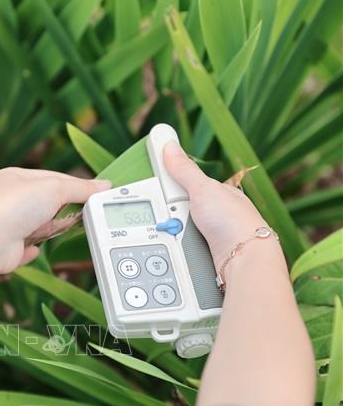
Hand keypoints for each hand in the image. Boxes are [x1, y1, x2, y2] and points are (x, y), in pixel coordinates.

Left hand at [0, 167, 110, 273]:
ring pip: (37, 226)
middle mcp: (9, 201)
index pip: (52, 178)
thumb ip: (81, 188)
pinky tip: (36, 249)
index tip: (95, 192)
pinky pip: (24, 248)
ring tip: (56, 228)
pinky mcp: (7, 249)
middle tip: (82, 212)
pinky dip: (32, 249)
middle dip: (61, 209)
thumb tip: (104, 185)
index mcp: (16, 178)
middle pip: (45, 203)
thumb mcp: (55, 188)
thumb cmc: (15, 207)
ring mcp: (7, 225)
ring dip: (49, 228)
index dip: (74, 185)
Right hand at [163, 141, 271, 266]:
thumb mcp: (204, 189)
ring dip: (173, 234)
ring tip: (175, 235)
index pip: (186, 187)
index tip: (161, 195)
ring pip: (179, 232)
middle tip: (170, 217)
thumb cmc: (234, 222)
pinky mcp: (206, 257)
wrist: (244, 261)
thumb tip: (170, 144)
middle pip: (179, 211)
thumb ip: (184, 170)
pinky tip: (178, 249)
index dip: (171, 190)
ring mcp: (212, 238)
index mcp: (219, 196)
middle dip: (170, 215)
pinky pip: (182, 250)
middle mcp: (217, 217)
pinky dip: (178, 250)